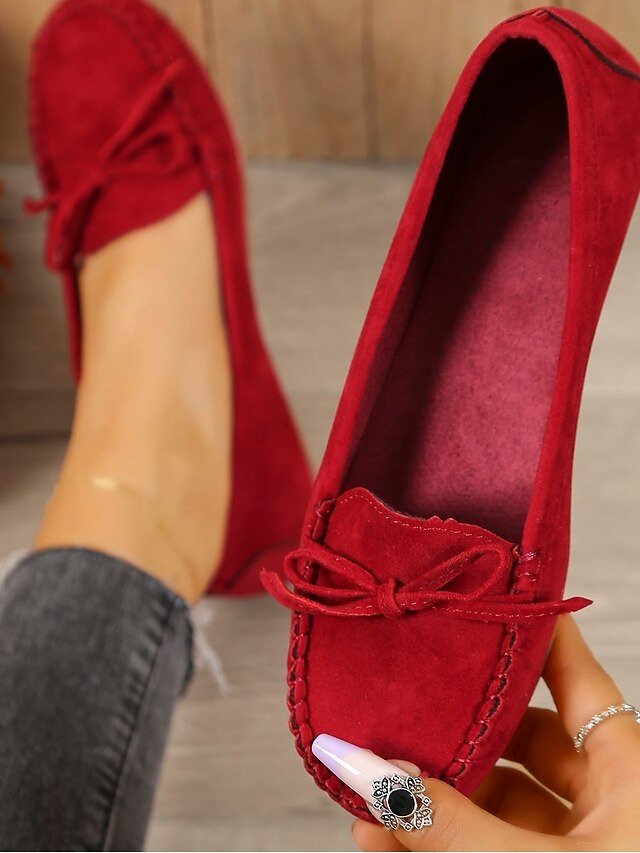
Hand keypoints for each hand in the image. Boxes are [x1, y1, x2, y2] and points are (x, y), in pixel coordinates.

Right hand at [353, 616, 639, 850]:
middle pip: (523, 740)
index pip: (578, 678)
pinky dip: (442, 843)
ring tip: (369, 797)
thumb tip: (359, 768)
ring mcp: (583, 847)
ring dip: (433, 801)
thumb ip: (445, 820)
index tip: (488, 599)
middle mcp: (612, 803)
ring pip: (499, 802)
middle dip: (454, 736)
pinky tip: (386, 842)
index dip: (536, 636)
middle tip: (397, 722)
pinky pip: (491, 847)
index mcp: (631, 773)